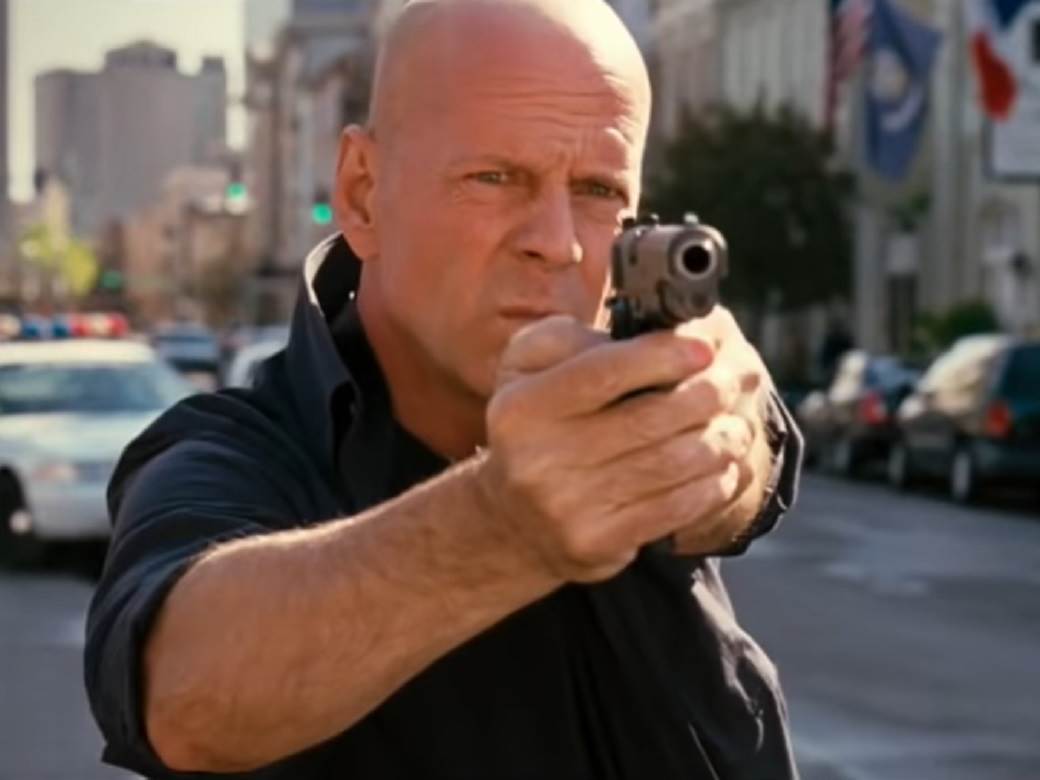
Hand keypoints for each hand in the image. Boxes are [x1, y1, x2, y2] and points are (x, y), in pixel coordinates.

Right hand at [475, 313, 758, 583]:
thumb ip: (570, 339)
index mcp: (521, 407)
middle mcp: (537, 459)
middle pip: (648, 419)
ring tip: (737, 426)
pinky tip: (724, 467)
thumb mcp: (528, 368)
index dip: (662, 357)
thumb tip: (638, 337)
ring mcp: (567, 506)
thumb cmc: (537, 424)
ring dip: (719, 441)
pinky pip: (674, 508)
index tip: (704, 348)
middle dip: (706, 396)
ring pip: (671, 464)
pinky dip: (712, 484)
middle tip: (735, 384)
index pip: (603, 373)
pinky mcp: (597, 543)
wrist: (513, 517)